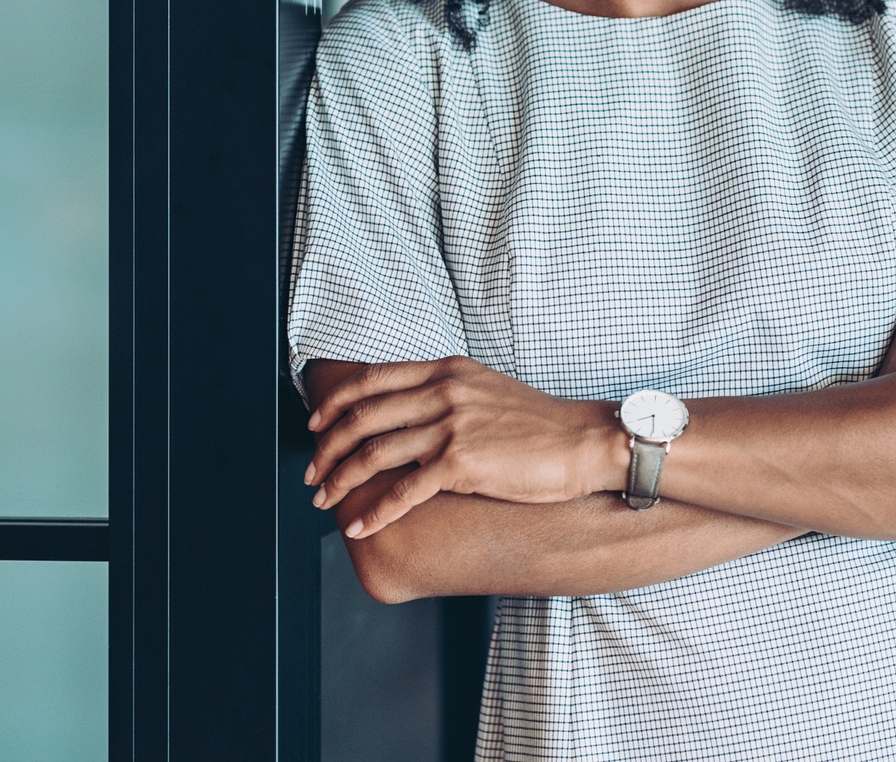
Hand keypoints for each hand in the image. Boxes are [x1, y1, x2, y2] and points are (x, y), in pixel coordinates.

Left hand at [305, 357, 622, 538]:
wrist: (583, 442)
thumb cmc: (541, 425)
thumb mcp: (486, 391)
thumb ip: (446, 394)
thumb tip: (409, 415)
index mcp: (446, 371)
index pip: (372, 380)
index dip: (335, 405)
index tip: (315, 426)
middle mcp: (444, 392)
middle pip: (363, 417)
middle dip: (328, 448)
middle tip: (312, 474)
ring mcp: (451, 426)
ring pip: (374, 453)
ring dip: (341, 480)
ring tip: (324, 501)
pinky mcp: (461, 462)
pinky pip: (403, 490)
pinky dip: (374, 510)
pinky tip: (358, 524)